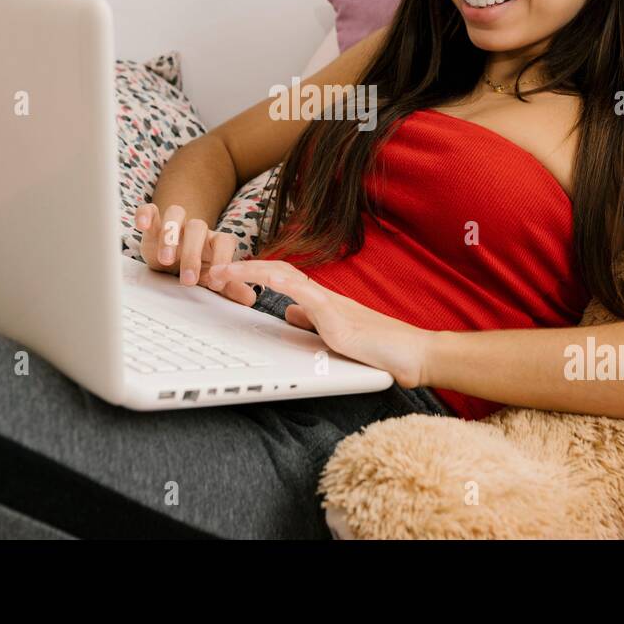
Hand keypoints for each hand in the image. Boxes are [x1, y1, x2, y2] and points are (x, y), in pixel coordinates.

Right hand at [132, 203, 257, 306]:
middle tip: (189, 281)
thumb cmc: (195, 268)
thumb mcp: (209, 279)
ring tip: (166, 260)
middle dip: (192, 254)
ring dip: (170, 235)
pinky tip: (143, 225)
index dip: (222, 259)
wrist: (172, 258)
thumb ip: (229, 287)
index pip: (224, 240)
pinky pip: (149, 210)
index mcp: (213, 241)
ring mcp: (174, 224)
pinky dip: (145, 214)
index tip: (216, 283)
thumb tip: (250, 298)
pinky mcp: (153, 223)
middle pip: (197, 227)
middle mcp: (195, 229)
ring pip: (175, 214)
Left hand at [209, 259, 435, 388]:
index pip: (280, 277)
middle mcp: (322, 296)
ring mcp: (329, 304)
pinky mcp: (337, 318)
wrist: (412, 355)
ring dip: (251, 271)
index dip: (252, 272)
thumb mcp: (334, 336)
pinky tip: (264, 278)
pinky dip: (282, 283)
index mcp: (320, 301)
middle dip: (243, 267)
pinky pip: (306, 294)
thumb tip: (288, 315)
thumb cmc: (379, 350)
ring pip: (284, 276)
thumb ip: (311, 322)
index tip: (225, 273)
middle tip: (212, 268)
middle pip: (276, 269)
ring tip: (223, 271)